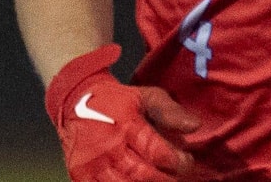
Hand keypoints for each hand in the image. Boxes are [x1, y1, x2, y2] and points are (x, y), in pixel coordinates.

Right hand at [45, 44, 201, 181]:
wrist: (75, 102)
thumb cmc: (118, 101)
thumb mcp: (146, 96)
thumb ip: (170, 111)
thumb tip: (195, 126)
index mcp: (125, 124)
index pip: (156, 152)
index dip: (177, 161)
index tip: (187, 162)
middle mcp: (107, 146)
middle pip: (142, 175)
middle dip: (165, 179)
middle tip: (178, 177)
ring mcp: (91, 163)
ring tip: (161, 181)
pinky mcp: (80, 175)